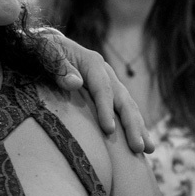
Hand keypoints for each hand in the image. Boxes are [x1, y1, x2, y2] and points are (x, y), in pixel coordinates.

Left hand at [41, 29, 152, 152]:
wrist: (50, 46)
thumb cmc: (46, 51)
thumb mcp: (47, 54)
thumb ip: (59, 66)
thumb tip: (75, 83)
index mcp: (93, 64)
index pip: (103, 89)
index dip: (106, 110)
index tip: (109, 130)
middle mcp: (107, 73)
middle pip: (123, 100)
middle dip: (132, 125)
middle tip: (139, 148)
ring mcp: (110, 83)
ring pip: (129, 106)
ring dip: (139, 128)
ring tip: (149, 149)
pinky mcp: (109, 93)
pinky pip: (125, 110)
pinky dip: (134, 125)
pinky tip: (140, 142)